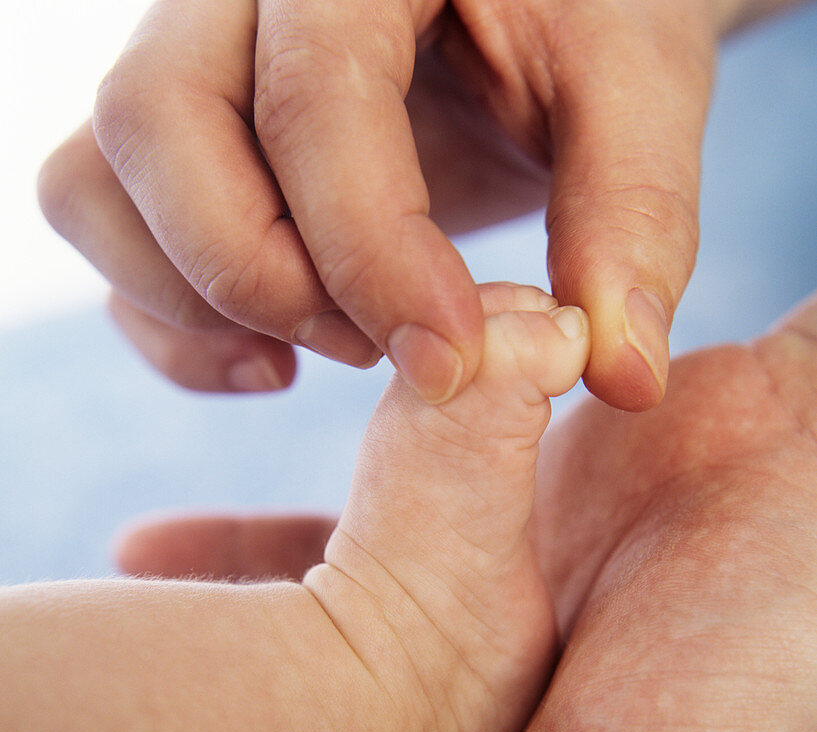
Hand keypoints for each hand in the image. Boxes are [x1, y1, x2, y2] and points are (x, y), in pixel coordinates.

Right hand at [40, 0, 744, 406]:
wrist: (535, 1)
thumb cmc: (587, 19)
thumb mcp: (634, 88)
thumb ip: (632, 219)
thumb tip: (624, 375)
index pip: (313, 100)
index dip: (371, 257)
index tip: (452, 364)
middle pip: (153, 125)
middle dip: (262, 275)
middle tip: (380, 346)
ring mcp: (190, 58)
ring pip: (94, 182)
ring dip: (195, 302)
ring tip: (332, 349)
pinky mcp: (182, 140)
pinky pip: (106, 230)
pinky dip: (170, 322)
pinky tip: (278, 362)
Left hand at [119, 292, 816, 731]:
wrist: (815, 463)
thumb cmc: (759, 650)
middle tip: (108, 718)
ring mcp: (469, 638)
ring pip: (311, 659)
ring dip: (217, 642)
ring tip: (117, 618)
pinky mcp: (461, 541)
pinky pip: (333, 551)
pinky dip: (254, 547)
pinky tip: (169, 539)